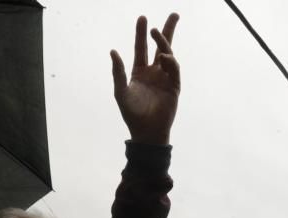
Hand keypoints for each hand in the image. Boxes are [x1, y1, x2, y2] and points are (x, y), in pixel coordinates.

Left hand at [111, 14, 180, 144]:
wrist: (146, 132)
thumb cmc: (132, 114)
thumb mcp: (120, 91)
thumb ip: (118, 72)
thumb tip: (113, 51)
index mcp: (140, 72)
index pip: (142, 48)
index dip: (142, 33)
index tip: (143, 18)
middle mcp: (154, 73)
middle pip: (162, 47)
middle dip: (167, 31)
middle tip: (174, 14)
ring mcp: (165, 79)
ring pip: (169, 55)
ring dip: (164, 43)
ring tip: (157, 32)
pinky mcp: (174, 87)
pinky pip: (174, 70)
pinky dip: (170, 62)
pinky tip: (163, 57)